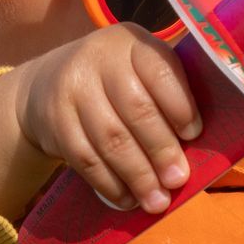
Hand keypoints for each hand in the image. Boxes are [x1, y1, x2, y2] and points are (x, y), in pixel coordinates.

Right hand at [9, 23, 201, 213]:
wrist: (47, 83)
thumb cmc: (114, 82)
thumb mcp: (139, 69)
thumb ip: (168, 95)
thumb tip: (196, 146)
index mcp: (132, 43)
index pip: (160, 72)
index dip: (180, 106)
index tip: (194, 136)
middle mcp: (99, 58)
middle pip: (136, 109)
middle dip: (161, 150)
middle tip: (177, 179)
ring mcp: (72, 88)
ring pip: (111, 139)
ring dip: (137, 176)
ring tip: (156, 201)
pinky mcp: (54, 120)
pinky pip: (86, 158)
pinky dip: (109, 184)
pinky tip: (127, 198)